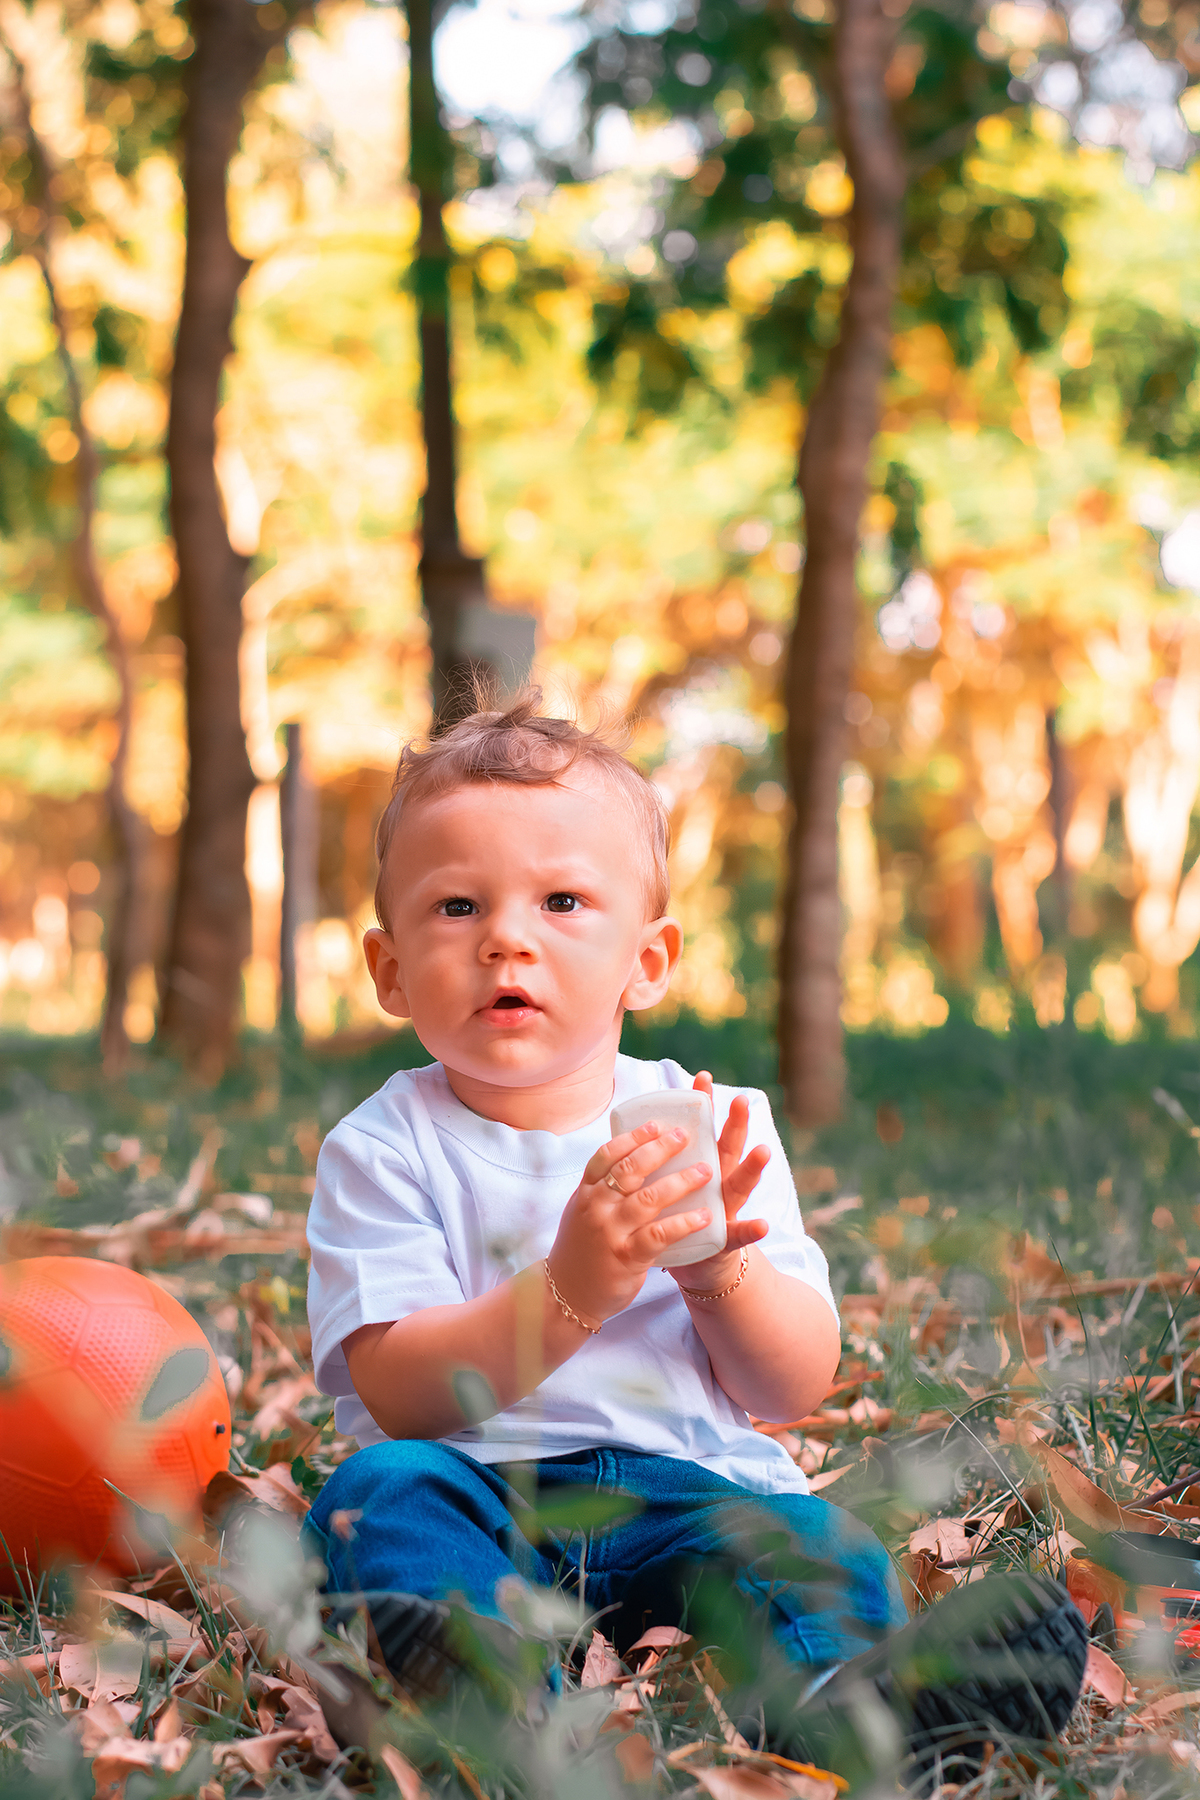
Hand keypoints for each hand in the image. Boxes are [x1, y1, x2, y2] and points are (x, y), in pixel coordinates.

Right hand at [546, 1121, 714, 1324]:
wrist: (566, 1293)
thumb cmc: (581, 1248)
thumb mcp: (581, 1211)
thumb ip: (602, 1187)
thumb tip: (633, 1156)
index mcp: (586, 1193)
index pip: (607, 1155)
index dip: (633, 1137)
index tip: (656, 1124)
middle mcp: (596, 1208)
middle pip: (630, 1170)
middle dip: (660, 1149)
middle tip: (684, 1137)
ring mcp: (611, 1232)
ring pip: (649, 1198)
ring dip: (680, 1182)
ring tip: (705, 1171)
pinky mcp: (628, 1257)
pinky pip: (660, 1235)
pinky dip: (684, 1223)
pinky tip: (704, 1216)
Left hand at [669, 1072, 768, 1293]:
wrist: (695, 1263)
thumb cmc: (676, 1220)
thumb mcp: (668, 1185)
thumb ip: (660, 1160)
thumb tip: (639, 1124)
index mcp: (701, 1167)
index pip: (702, 1130)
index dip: (703, 1105)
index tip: (701, 1077)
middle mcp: (718, 1183)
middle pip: (726, 1148)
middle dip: (735, 1124)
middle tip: (740, 1100)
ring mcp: (726, 1209)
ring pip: (740, 1184)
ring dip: (752, 1168)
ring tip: (762, 1150)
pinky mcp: (726, 1239)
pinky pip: (739, 1235)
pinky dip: (751, 1230)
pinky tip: (763, 1225)